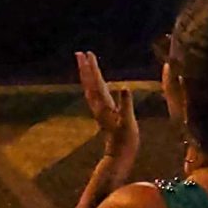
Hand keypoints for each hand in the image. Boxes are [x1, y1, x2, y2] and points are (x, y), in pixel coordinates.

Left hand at [77, 51, 138, 166]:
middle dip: (85, 67)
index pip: (97, 82)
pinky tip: (95, 81)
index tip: (89, 54)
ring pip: (89, 87)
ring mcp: (99, 109)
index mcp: (104, 104)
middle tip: (79, 53)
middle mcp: (98, 105)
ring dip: (86, 74)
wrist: (119, 154)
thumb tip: (125, 87)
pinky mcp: (102, 112)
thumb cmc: (125, 139)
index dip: (93, 67)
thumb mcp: (128, 121)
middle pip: (89, 83)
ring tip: (84, 62)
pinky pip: (94, 93)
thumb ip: (126, 104)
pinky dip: (92, 84)